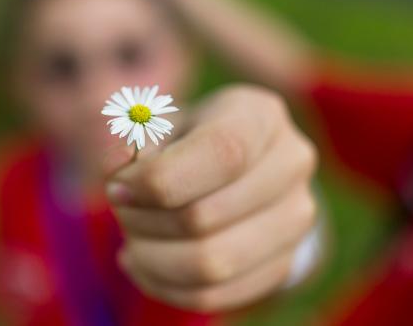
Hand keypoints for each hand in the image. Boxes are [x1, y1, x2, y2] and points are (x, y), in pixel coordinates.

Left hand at [104, 84, 318, 311]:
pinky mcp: (282, 264)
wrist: (241, 170)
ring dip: (152, 258)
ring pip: (212, 266)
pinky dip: (164, 286)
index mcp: (260, 116)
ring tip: (132, 240)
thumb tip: (116, 170)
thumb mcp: (159, 124)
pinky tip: (143, 263)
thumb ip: (131, 141)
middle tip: (120, 208)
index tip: (117, 187)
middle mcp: (291, 164)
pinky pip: (213, 296)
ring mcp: (296, 219)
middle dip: (142, 220)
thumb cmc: (188, 140)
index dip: (158, 180)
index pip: (222, 154)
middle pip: (205, 216)